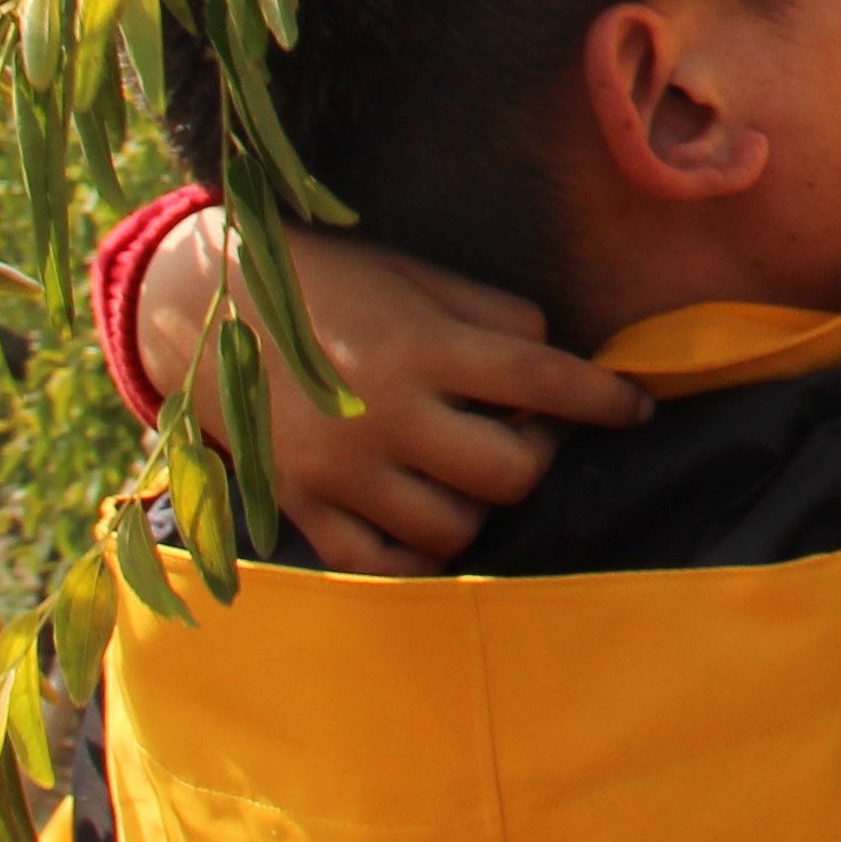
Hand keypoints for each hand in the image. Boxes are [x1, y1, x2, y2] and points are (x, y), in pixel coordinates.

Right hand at [137, 212, 652, 574]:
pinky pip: (384, 564)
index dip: (604, 398)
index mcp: (422, 344)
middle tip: (525, 431)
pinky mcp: (303, 507)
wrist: (204, 308)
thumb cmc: (333, 285)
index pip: (543, 379)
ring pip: (457, 527)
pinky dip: (419, 550)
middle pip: (511, 473)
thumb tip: (559, 364)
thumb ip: (494, 317)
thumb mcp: (418, 276)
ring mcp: (341, 470)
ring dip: (481, 503)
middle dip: (537, 455)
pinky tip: (427, 513)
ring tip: (468, 466)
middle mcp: (386, 413)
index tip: (636, 408)